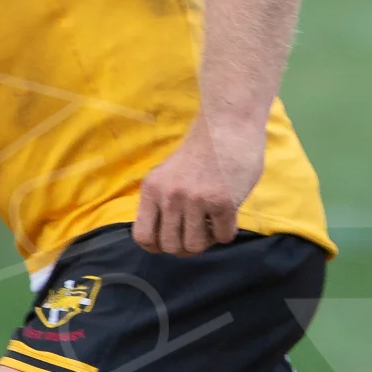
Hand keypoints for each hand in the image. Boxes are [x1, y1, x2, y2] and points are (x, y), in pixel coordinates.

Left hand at [135, 117, 266, 256]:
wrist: (228, 125)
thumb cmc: (202, 150)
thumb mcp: (168, 175)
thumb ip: (163, 201)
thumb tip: (166, 236)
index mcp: (152, 189)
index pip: (143, 237)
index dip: (157, 246)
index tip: (172, 239)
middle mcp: (170, 196)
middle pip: (170, 246)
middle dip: (185, 247)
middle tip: (198, 234)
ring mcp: (196, 200)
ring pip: (195, 246)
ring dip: (206, 242)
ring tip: (212, 226)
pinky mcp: (223, 202)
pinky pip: (223, 237)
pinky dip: (226, 232)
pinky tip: (228, 217)